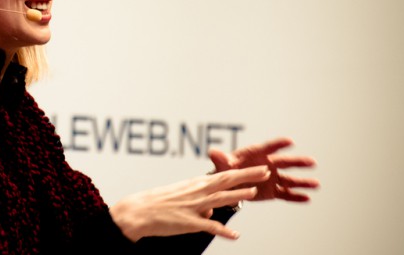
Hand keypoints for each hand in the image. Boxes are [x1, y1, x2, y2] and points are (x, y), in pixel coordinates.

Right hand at [110, 165, 269, 241]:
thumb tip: (211, 214)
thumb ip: (200, 204)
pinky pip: (208, 227)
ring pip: (219, 199)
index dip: (243, 172)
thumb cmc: (157, 203)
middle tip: (265, 171)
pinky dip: (222, 231)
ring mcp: (193, 207)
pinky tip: (234, 236)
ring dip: (237, 195)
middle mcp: (196, 192)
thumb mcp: (181, 199)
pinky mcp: (188, 222)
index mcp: (195, 184)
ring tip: (253, 193)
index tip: (258, 168)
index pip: (223, 175)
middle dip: (247, 176)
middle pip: (226, 181)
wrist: (138, 211)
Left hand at [208, 137, 318, 201]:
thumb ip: (220, 159)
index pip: (269, 148)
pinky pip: (286, 194)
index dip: (278, 144)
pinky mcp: (273, 191)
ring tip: (316, 184)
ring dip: (303, 182)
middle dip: (298, 162)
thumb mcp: (221, 165)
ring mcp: (272, 178)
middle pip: (285, 162)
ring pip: (290, 180)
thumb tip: (212, 152)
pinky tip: (307, 198)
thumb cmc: (225, 169)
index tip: (289, 141)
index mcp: (256, 154)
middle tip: (311, 162)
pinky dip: (296, 197)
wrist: (228, 185)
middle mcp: (268, 164)